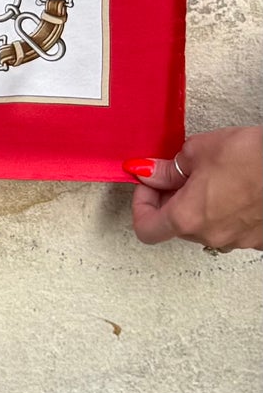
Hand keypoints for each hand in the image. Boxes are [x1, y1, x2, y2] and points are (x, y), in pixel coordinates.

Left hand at [126, 127, 262, 251]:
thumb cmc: (251, 156)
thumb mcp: (198, 151)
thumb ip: (168, 168)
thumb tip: (149, 173)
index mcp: (188, 218)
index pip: (147, 230)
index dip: (142, 205)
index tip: (149, 184)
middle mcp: (211, 237)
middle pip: (176, 228)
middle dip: (171, 201)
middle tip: (178, 174)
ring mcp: (238, 241)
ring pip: (205, 228)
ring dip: (199, 207)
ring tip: (212, 177)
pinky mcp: (258, 239)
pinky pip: (231, 228)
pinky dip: (225, 212)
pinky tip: (235, 188)